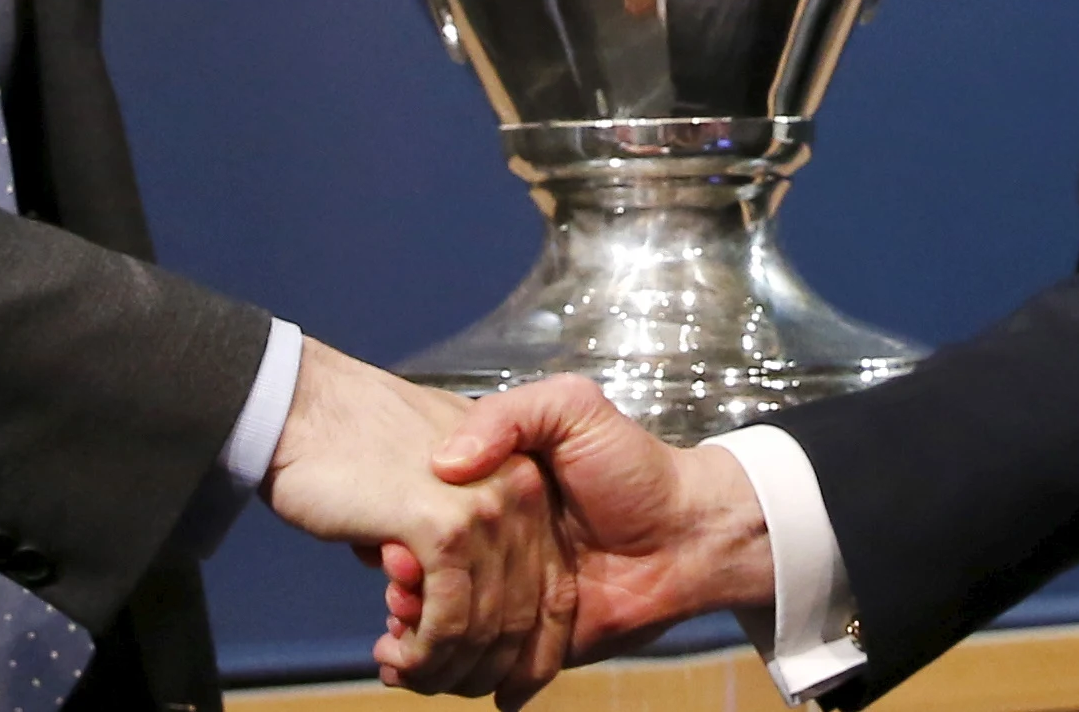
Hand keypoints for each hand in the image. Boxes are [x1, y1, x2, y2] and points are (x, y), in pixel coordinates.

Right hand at [264, 340, 573, 701]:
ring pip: (484, 626)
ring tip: (402, 671)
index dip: (524, 651)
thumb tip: (436, 590)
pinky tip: (396, 657)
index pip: (547, 589)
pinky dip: (426, 653)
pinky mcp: (446, 526)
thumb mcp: (431, 473)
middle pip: (520, 617)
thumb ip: (453, 525)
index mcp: (523, 480)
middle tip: (431, 683)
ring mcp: (487, 508)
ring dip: (443, 668)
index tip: (490, 683)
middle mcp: (521, 492)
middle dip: (478, 669)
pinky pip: (450, 619)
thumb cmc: (352, 438)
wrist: (304, 402)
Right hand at [420, 376, 774, 661]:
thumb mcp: (573, 408)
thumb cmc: (635, 467)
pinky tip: (418, 667)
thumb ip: (513, 414)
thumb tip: (446, 464)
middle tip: (399, 607)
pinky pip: (478, 661)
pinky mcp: (529, 637)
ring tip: (400, 649)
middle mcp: (493, 544)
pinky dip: (443, 669)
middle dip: (403, 602)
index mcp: (493, 495)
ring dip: (414, 645)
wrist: (691, 533)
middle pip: (424, 585)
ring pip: (443, 629)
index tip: (388, 556)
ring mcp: (509, 592)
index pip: (422, 529)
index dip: (399, 547)